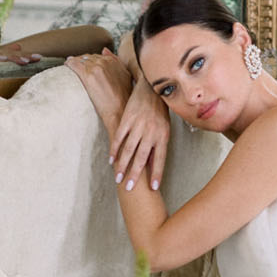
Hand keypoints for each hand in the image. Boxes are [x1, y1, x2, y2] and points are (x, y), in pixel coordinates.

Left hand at [66, 49, 132, 138]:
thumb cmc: (123, 98)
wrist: (119, 110)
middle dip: (82, 61)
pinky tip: (66, 66)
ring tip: (71, 66)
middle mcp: (105, 62)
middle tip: (78, 67)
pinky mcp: (88, 75)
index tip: (86, 64)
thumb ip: (116, 62)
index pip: (98, 56)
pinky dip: (69, 63)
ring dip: (75, 62)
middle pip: (88, 57)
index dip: (90, 60)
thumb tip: (105, 50)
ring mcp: (96, 67)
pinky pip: (74, 64)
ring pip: (81, 59)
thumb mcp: (125, 76)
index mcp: (114, 62)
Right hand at [111, 74, 169, 191]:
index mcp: (163, 135)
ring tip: (118, 178)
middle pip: (142, 157)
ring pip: (129, 149)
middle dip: (135, 174)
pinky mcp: (127, 118)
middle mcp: (151, 131)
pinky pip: (119, 136)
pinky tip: (111, 160)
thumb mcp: (165, 129)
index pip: (160, 159)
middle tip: (129, 188)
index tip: (153, 188)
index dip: (157, 173)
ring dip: (123, 165)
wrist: (152, 88)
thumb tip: (153, 168)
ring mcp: (138, 125)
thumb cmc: (160, 112)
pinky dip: (114, 149)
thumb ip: (158, 148)